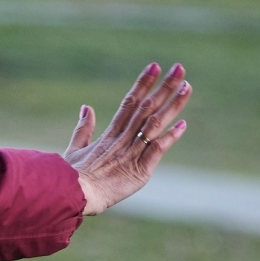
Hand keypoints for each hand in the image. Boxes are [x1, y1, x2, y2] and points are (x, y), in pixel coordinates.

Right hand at [65, 64, 190, 214]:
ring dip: (172, 105)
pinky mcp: (139, 170)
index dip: (144, 83)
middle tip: (180, 68)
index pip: (130, 102)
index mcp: (110, 133)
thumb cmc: (72, 176)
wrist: (75, 194)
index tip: (155, 66)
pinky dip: (170, 137)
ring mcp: (132, 152)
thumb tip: (86, 108)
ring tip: (186, 87)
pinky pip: (157, 149)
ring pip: (155, 123)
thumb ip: (83, 129)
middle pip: (147, 107)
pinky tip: (183, 125)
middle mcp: (124, 138)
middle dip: (164, 87)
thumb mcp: (75, 149)